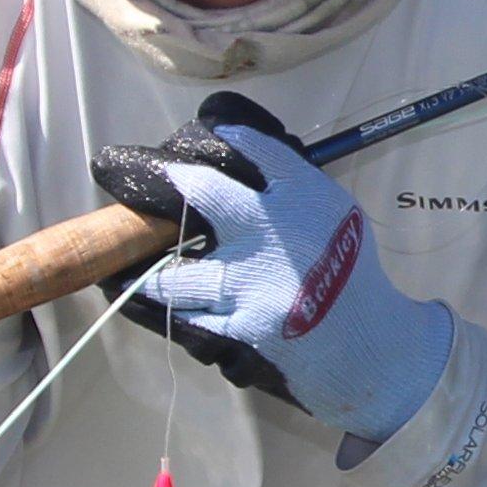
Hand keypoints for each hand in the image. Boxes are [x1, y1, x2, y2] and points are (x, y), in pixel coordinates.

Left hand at [90, 87, 456, 449]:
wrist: (372, 349)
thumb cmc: (349, 277)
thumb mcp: (334, 214)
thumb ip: (289, 184)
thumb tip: (232, 147)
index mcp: (304, 198)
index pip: (250, 147)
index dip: (210, 137)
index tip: (190, 137)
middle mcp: (275, 233)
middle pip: (199, 190)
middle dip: (153, 177)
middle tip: (116, 168)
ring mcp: (253, 285)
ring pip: (174, 273)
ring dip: (144, 269)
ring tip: (115, 263)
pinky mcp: (243, 330)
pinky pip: (185, 318)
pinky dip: (158, 309)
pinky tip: (135, 298)